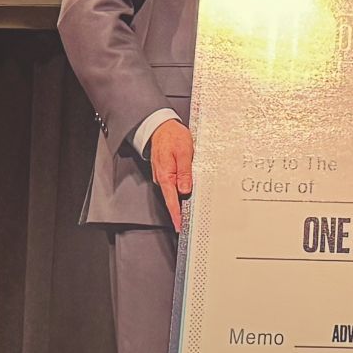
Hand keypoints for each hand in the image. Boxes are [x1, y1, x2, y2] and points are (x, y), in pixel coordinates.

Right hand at [149, 118, 194, 232]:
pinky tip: (187, 189)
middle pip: (172, 198)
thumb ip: (184, 172)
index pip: (171, 200)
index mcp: (165, 175)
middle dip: (180, 210)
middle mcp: (162, 178)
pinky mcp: (166, 172)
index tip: (180, 226)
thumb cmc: (172, 137)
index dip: (176, 215)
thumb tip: (185, 189)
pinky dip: (180, 188)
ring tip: (190, 207)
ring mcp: (163, 175)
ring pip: (174, 191)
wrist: (161, 126)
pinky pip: (174, 183)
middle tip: (189, 221)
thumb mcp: (183, 152)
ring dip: (182, 199)